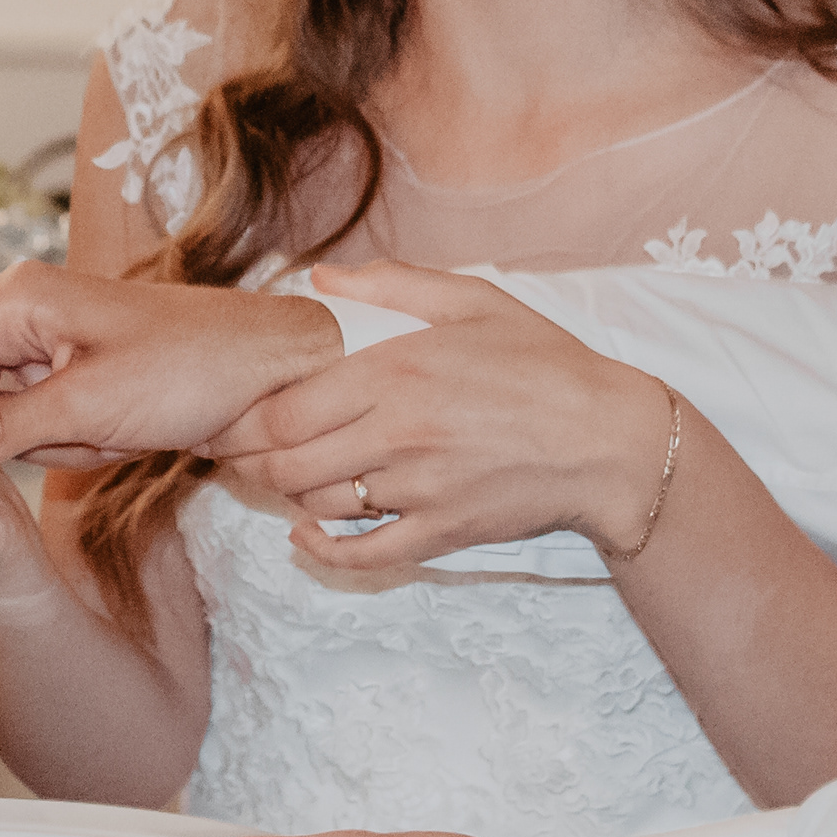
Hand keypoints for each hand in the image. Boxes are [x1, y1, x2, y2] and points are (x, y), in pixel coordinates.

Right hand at [0, 261, 343, 473]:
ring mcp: (50, 352)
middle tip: (28, 457)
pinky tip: (118, 438)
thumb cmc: (193, 369)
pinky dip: (70, 448)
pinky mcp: (76, 385)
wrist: (277, 377)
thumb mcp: (88, 405)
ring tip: (104, 433)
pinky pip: (39, 431)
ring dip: (41, 446)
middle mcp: (25, 319)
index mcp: (18, 300)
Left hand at [213, 264, 662, 573]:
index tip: (227, 415)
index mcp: (398, 369)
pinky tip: (307, 536)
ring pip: (318, 506)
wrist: (610, 440)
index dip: (241, 420)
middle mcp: (400, 431)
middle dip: (248, 461)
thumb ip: (392, 285)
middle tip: (234, 452)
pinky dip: (323, 551)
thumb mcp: (475, 302)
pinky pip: (363, 556)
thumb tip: (322, 280)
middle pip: (287, 463)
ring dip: (288, 497)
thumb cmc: (544, 363)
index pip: (285, 409)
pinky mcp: (441, 532)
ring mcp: (420, 488)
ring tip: (281, 477)